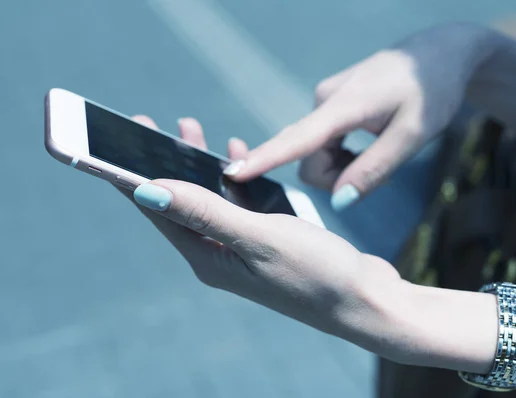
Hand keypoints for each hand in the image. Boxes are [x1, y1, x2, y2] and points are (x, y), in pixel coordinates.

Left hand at [124, 115, 405, 339]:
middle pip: (181, 203)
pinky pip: (239, 206)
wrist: (366, 302)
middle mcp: (220, 256)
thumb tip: (146, 191)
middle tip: (153, 123)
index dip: (132, 176)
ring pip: (210, 201)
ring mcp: (244, 251)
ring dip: (200, 166)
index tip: (115, 140)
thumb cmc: (318, 274)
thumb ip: (205, 212)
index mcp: (209, 258)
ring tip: (190, 129)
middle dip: (166, 162)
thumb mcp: (259, 239)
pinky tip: (237, 156)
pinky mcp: (267, 244)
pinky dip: (235, 179)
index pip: (159, 212)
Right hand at [222, 23, 494, 209]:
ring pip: (316, 152)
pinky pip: (323, 141)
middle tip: (375, 166)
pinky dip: (342, 152)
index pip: (296, 140)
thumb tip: (338, 201)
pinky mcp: (330, 104)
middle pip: (308, 158)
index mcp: (344, 106)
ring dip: (341, 164)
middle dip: (335, 174)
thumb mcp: (412, 136)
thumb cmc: (431, 92)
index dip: (264, 159)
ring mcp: (325, 101)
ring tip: (377, 149)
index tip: (232, 174)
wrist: (439, 54)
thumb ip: (373, 171)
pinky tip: (367, 140)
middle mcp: (324, 101)